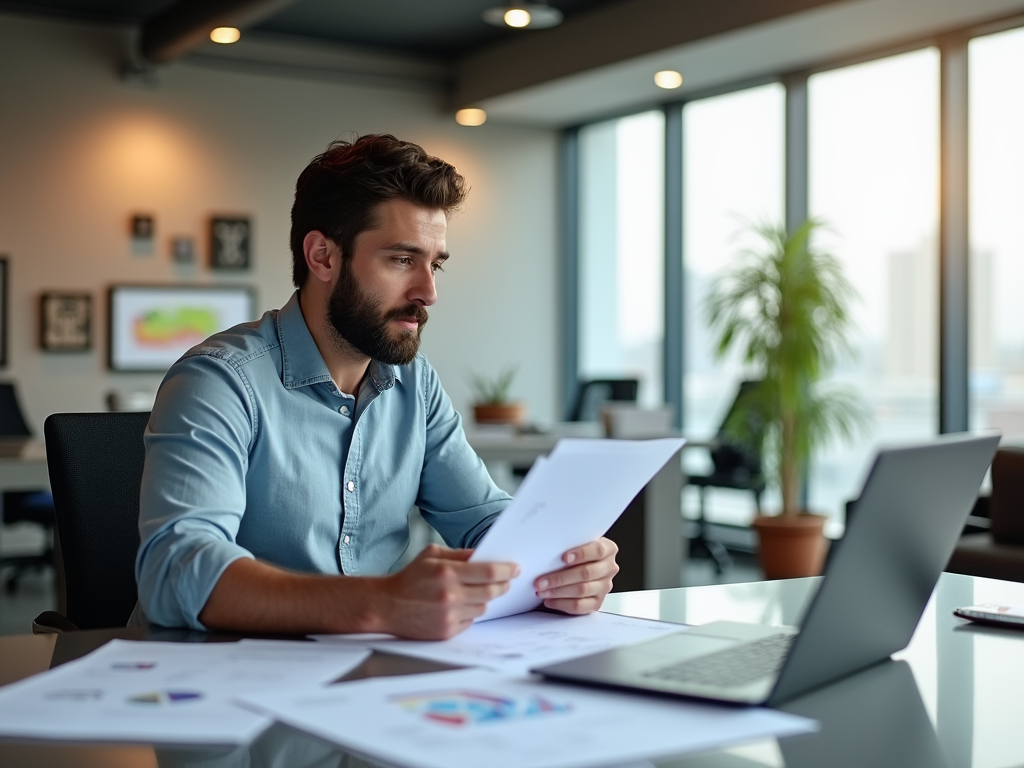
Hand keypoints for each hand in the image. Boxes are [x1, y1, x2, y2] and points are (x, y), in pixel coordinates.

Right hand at [376, 544, 518, 639]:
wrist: (386, 605)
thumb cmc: (410, 577)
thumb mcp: (432, 555)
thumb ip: (460, 554)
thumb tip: (485, 555)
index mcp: (447, 572)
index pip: (489, 571)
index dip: (506, 570)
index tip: (515, 568)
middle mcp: (450, 595)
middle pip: (492, 591)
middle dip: (502, 585)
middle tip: (506, 581)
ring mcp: (449, 615)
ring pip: (483, 607)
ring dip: (485, 599)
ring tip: (476, 592)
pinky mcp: (446, 631)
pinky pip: (471, 621)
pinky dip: (470, 613)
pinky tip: (460, 606)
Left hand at [534, 537, 618, 614]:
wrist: (579, 566)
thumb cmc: (575, 553)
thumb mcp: (576, 544)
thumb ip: (569, 544)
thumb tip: (548, 549)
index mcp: (608, 550)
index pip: (598, 550)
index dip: (581, 554)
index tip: (564, 558)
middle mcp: (609, 568)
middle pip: (587, 573)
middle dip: (560, 578)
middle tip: (541, 581)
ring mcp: (604, 587)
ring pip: (582, 590)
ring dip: (558, 591)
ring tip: (542, 591)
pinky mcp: (596, 602)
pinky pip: (579, 606)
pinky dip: (562, 603)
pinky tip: (550, 600)